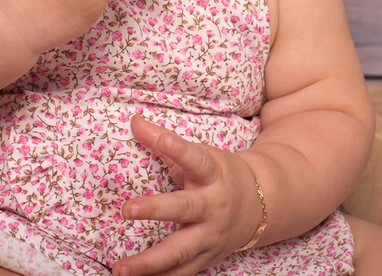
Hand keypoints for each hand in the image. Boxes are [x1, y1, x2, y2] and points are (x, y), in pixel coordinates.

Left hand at [113, 115, 263, 275]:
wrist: (262, 205)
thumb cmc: (221, 175)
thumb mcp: (200, 155)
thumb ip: (164, 141)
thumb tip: (134, 120)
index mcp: (213, 176)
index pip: (196, 159)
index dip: (179, 149)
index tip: (161, 139)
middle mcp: (213, 207)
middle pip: (185, 208)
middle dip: (155, 210)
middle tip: (126, 209)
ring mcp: (211, 237)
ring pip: (180, 252)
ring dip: (149, 263)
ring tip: (120, 268)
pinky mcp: (207, 258)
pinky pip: (182, 273)